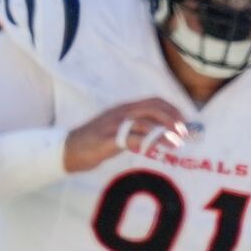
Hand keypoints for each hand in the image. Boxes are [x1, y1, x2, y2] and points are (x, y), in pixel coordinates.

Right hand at [64, 97, 188, 172]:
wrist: (67, 149)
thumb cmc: (94, 141)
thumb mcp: (116, 129)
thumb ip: (134, 128)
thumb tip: (157, 134)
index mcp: (124, 108)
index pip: (153, 101)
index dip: (171, 109)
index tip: (183, 121)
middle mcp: (121, 113)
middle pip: (153, 109)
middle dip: (172, 119)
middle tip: (183, 132)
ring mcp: (114, 125)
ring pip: (145, 123)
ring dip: (163, 133)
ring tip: (176, 143)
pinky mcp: (108, 139)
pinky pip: (132, 139)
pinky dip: (147, 143)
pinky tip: (156, 150)